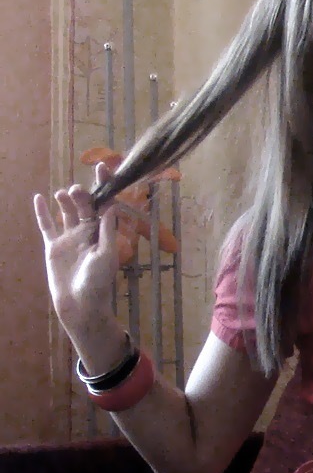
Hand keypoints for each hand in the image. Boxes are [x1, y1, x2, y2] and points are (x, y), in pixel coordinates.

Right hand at [34, 162, 121, 346]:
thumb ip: (107, 232)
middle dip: (83, 195)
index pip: (105, 205)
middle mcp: (87, 232)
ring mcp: (69, 237)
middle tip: (77, 192)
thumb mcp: (107, 255)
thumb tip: (112, 207)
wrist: (80, 305)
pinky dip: (43, 212)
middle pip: (85, 206)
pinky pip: (47, 225)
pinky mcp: (53, 246)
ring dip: (65, 200)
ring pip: (67, 212)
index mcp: (103, 232)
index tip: (102, 167)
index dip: (104, 187)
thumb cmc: (98, 282)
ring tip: (62, 194)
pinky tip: (40, 198)